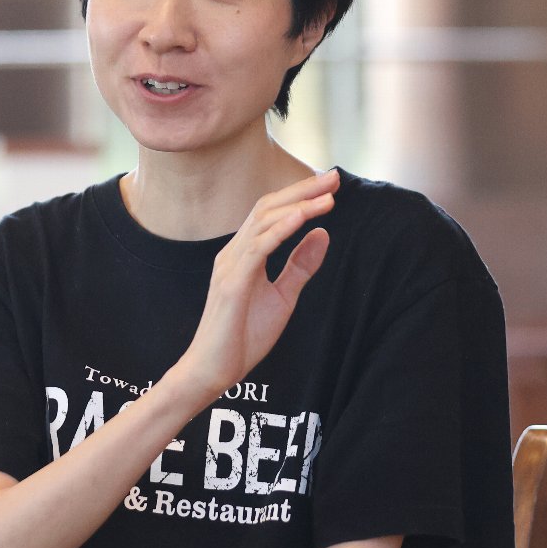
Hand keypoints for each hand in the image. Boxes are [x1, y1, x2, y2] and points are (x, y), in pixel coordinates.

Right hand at [178, 170, 337, 396]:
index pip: (272, 213)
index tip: (330, 185)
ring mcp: (230, 265)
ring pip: (263, 221)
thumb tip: (322, 234)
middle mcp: (234, 252)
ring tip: (327, 196)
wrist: (213, 371)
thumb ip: (300, 266)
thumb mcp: (282, 297)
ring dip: (298, 205)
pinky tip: (304, 218)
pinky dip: (282, 229)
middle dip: (302, 189)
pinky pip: (258, 247)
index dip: (300, 195)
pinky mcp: (231, 283)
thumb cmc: (242, 337)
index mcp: (244, 254)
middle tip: (333, 176)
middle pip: (267, 207)